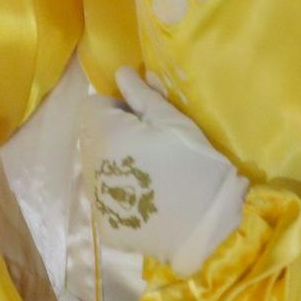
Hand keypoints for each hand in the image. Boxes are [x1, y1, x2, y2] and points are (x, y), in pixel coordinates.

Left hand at [78, 68, 247, 277]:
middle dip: (115, 134)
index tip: (143, 119)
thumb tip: (120, 72)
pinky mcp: (107, 227)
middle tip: (152, 147)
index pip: (93, 107)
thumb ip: (142, 95)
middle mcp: (90, 166)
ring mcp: (97, 200)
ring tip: (153, 175)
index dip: (117, 107)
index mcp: (104, 135)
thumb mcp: (173, 122)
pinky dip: (123, 196)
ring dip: (116, 164)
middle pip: (93, 137)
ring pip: (98, 167)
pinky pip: (106, 200)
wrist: (209, 228)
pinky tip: (150, 200)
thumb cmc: (195, 165)